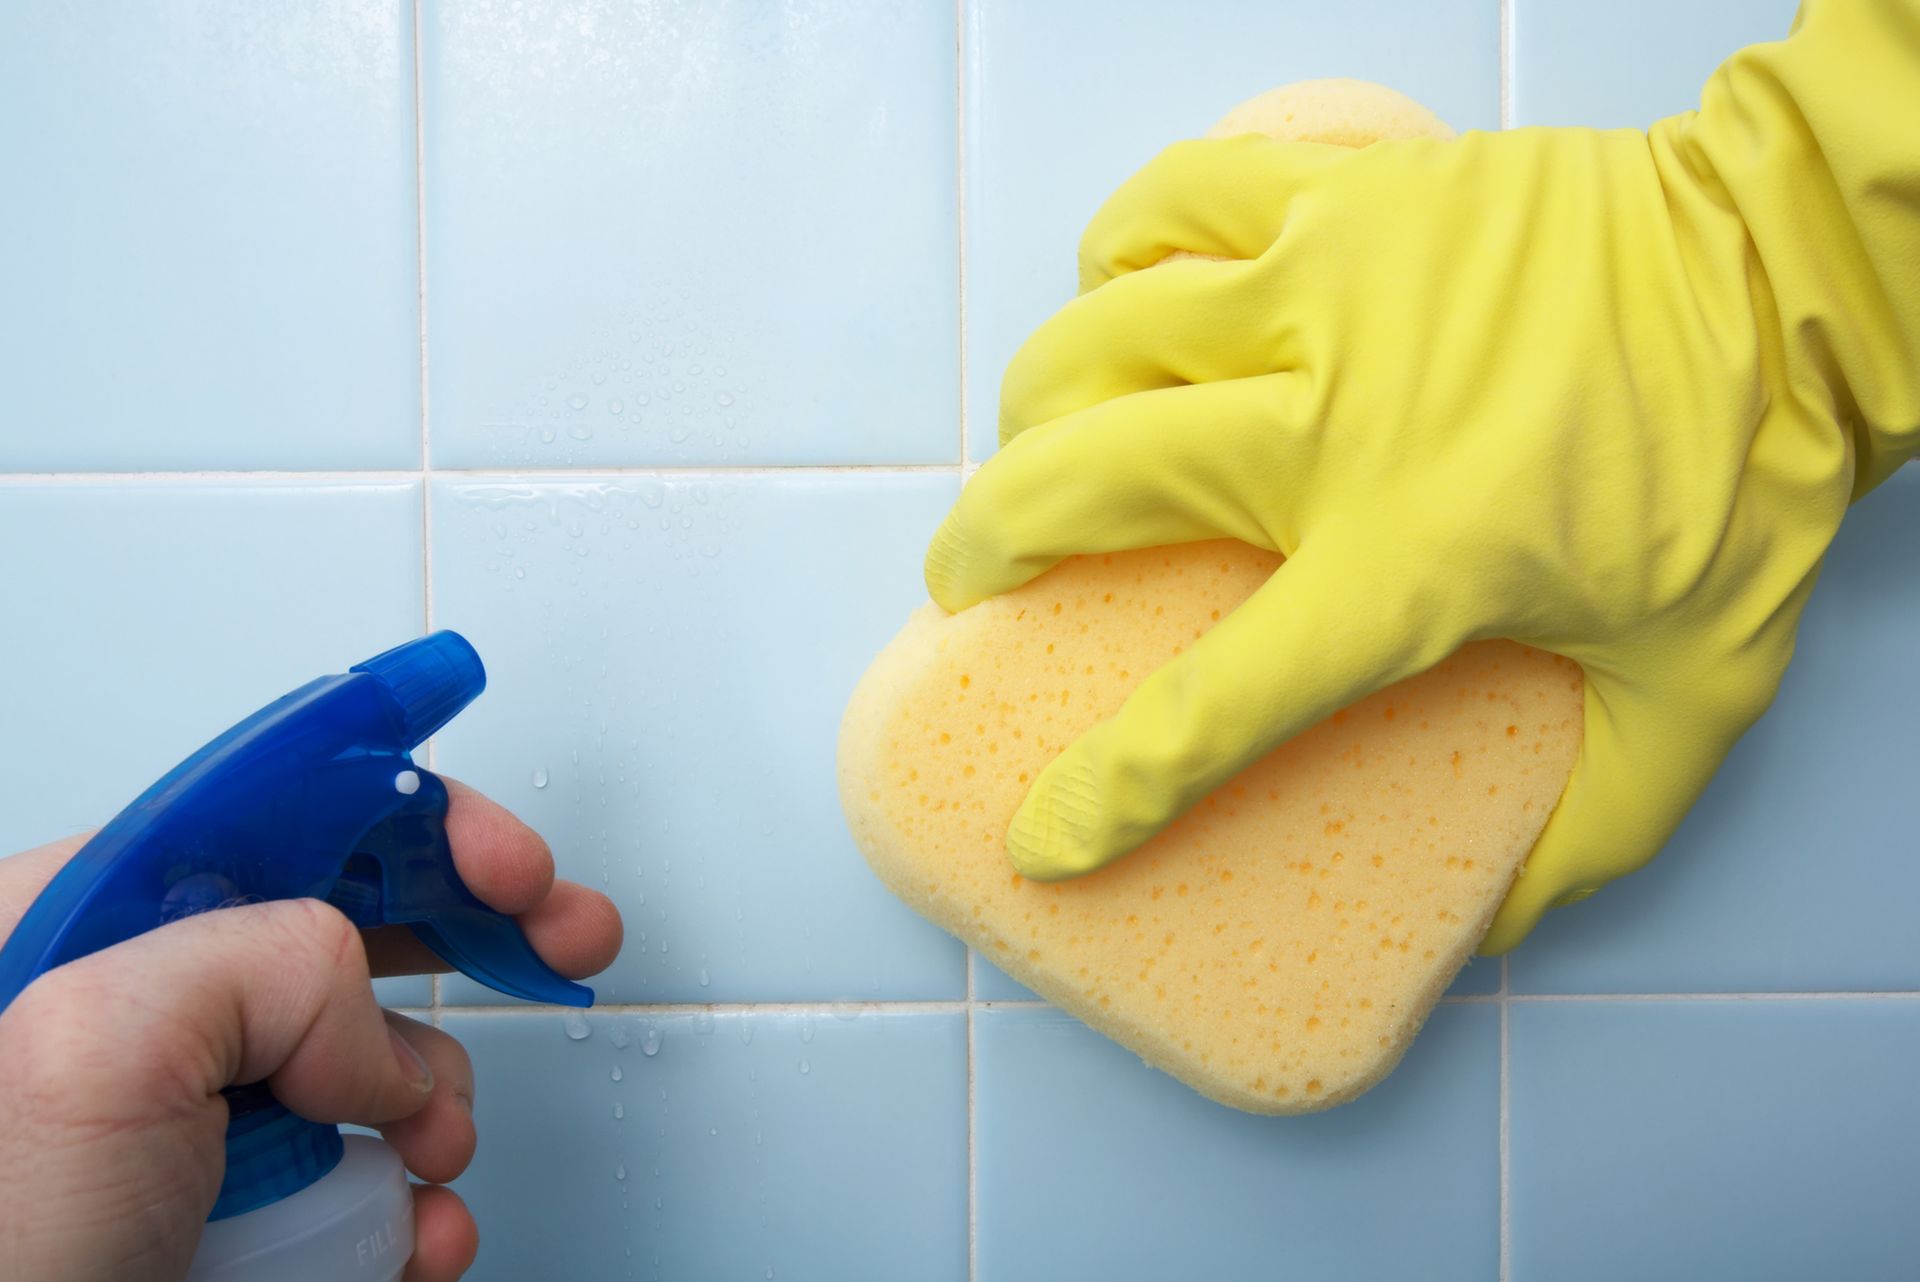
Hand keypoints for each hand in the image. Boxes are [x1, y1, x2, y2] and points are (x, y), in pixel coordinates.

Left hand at [0, 780, 621, 1281]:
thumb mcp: (99, 1052)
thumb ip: (264, 962)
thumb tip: (365, 1021)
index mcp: (74, 927)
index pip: (276, 816)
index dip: (409, 821)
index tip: (503, 863)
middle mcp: (137, 1008)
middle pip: (348, 917)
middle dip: (470, 930)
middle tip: (556, 936)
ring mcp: (195, 1116)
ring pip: (375, 1057)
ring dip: (437, 1098)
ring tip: (423, 1146)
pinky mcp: (240, 1208)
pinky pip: (374, 1173)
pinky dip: (422, 1201)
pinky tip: (416, 1225)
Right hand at [925, 1, 1919, 951]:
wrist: (1788, 268)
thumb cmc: (1737, 479)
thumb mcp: (1691, 700)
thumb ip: (1595, 833)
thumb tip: (1488, 924)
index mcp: (1410, 566)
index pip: (1208, 707)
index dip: (1103, 794)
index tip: (1044, 841)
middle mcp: (1336, 426)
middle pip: (1081, 486)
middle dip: (987, 547)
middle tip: (976, 581)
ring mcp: (1327, 291)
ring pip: (1094, 341)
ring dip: (1036, 409)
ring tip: (1041, 446)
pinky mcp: (1341, 196)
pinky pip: (1165, 204)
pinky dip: (1113, 253)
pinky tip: (1119, 295)